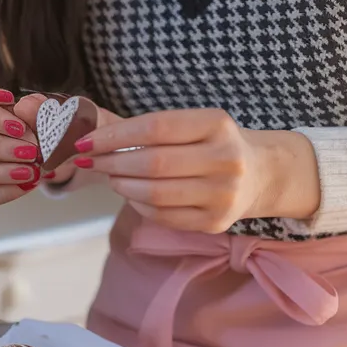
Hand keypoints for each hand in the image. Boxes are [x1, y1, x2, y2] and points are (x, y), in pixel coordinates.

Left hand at [73, 108, 320, 232]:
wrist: (261, 174)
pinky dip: (138, 204)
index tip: (86, 141)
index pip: (155, 128)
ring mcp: (223, 194)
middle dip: (111, 162)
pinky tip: (131, 194)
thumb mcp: (194, 124)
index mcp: (217, 124)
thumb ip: (151, 130)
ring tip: (110, 176)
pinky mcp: (215, 222)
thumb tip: (94, 139)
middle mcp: (225, 158)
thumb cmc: (213, 144)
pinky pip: (163, 216)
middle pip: (153, 163)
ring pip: (155, 194)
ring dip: (121, 185)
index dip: (115, 135)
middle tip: (89, 160)